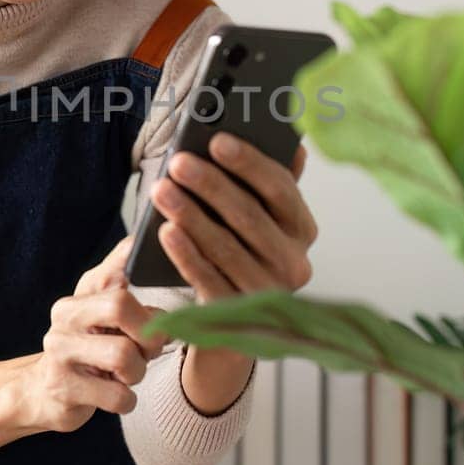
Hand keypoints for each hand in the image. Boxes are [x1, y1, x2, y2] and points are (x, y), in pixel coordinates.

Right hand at [8, 237, 171, 433]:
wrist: (42, 392)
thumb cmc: (87, 350)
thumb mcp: (100, 315)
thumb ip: (120, 283)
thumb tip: (139, 247)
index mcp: (81, 296)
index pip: (113, 270)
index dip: (132, 262)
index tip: (148, 272)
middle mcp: (65, 317)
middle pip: (119, 306)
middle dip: (148, 333)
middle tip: (148, 350)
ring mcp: (60, 352)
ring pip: (122, 355)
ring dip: (137, 372)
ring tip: (127, 375)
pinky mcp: (62, 388)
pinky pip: (117, 395)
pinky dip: (127, 400)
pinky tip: (116, 395)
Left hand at [149, 134, 317, 305]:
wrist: (234, 324)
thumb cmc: (242, 250)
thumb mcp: (260, 218)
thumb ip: (271, 184)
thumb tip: (294, 144)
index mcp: (302, 229)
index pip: (281, 190)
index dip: (249, 164)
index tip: (216, 141)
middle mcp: (293, 262)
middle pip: (249, 216)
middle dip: (211, 185)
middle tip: (178, 162)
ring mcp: (267, 292)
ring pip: (225, 246)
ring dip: (190, 214)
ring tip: (161, 190)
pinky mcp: (237, 314)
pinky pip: (208, 279)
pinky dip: (186, 254)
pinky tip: (165, 231)